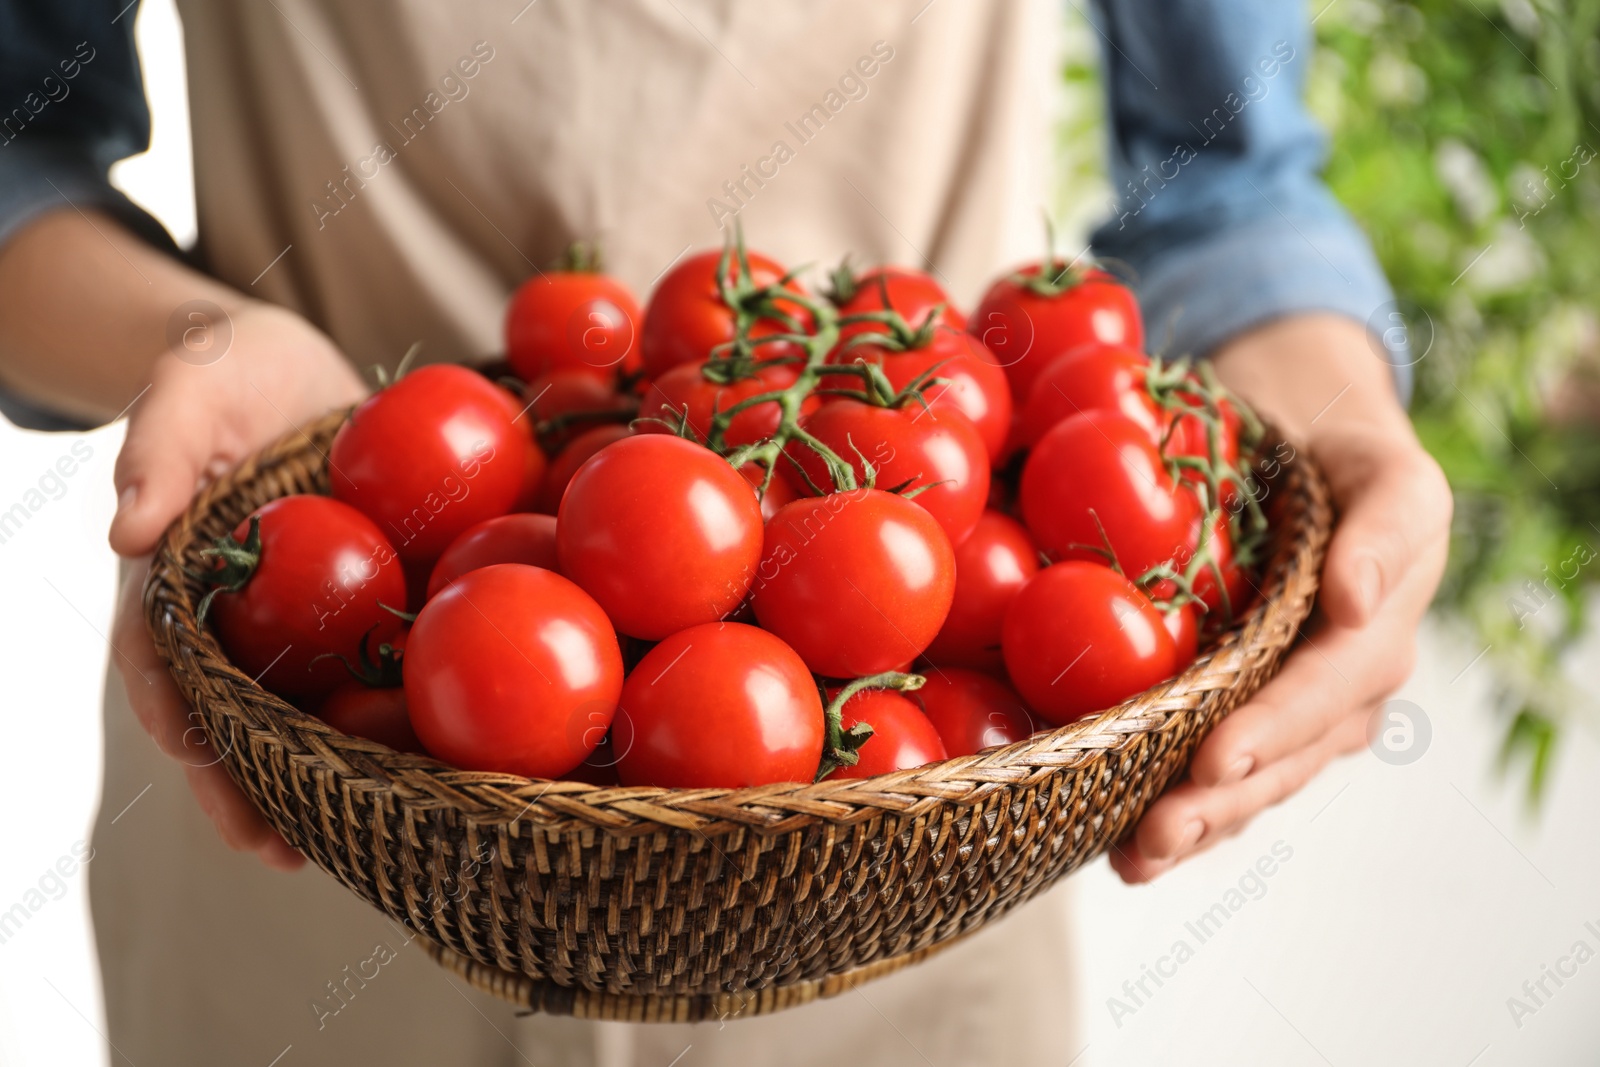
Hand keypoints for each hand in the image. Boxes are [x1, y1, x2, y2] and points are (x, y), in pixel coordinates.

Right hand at [107, 300, 365, 870]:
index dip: (173, 707)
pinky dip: (396, 711)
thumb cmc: (224, 368)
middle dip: (246, 784)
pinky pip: (374, 662)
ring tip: (359, 840)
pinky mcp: (357, 605)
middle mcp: (233, 614)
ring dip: (325, 773)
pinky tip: (436, 758)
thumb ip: (157, 449)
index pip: (159, 653)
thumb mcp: (186, 385)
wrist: (293, 364)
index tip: (190, 754)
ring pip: (303, 707)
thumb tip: (126, 530)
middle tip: (278, 852)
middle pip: (231, 710)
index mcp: (177, 574)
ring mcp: (296, 619)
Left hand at [1110, 314, 1451, 882]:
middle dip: (1217, 805)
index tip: (1213, 761)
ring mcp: (1288, 707)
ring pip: (1246, 781)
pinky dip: (1170, 801)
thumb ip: (1388, 525)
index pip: (1322, 696)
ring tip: (1132, 861)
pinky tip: (1114, 843)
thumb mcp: (1388, 469)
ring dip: (1191, 824)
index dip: (1271, 731)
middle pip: (1279, 762)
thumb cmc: (1345, 450)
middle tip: (1152, 838)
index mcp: (1374, 639)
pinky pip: (1212, 763)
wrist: (1303, 432)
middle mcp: (1336, 689)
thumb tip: (1355, 601)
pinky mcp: (1239, 704)